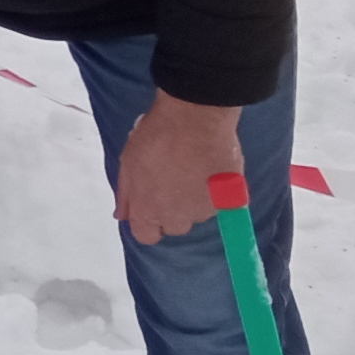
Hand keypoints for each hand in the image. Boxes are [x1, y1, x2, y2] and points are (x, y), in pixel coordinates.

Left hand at [112, 91, 245, 241]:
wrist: (194, 118)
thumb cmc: (156, 137)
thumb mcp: (128, 164)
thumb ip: (126, 194)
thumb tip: (123, 216)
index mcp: (148, 211)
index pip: (146, 236)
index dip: (148, 222)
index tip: (152, 204)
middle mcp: (177, 217)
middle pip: (174, 225)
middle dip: (173, 210)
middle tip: (174, 180)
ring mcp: (205, 210)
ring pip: (198, 213)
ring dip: (196, 199)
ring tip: (194, 169)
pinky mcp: (231, 199)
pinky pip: (222, 202)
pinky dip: (218, 191)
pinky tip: (212, 169)